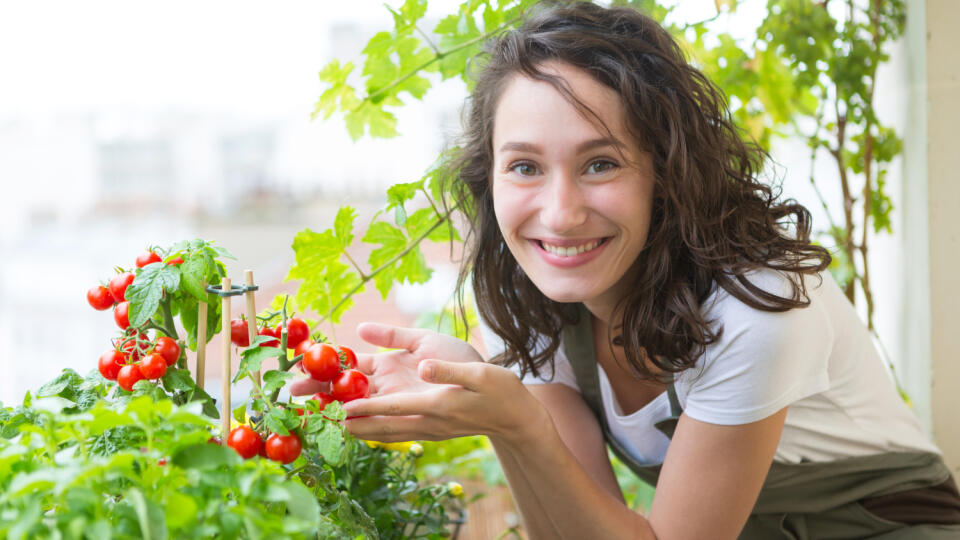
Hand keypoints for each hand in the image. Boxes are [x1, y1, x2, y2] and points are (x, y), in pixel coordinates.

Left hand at [322, 323, 541, 444]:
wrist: (514, 416)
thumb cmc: (499, 390)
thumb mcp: (477, 372)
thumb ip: (446, 370)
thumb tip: (422, 366)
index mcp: (435, 404)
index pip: (393, 407)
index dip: (364, 407)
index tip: (338, 409)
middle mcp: (425, 420)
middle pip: (377, 423)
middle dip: (345, 419)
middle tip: (313, 415)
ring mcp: (425, 427)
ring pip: (380, 430)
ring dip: (352, 426)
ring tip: (322, 420)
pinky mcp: (426, 427)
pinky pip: (391, 430)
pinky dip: (369, 428)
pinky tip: (353, 424)